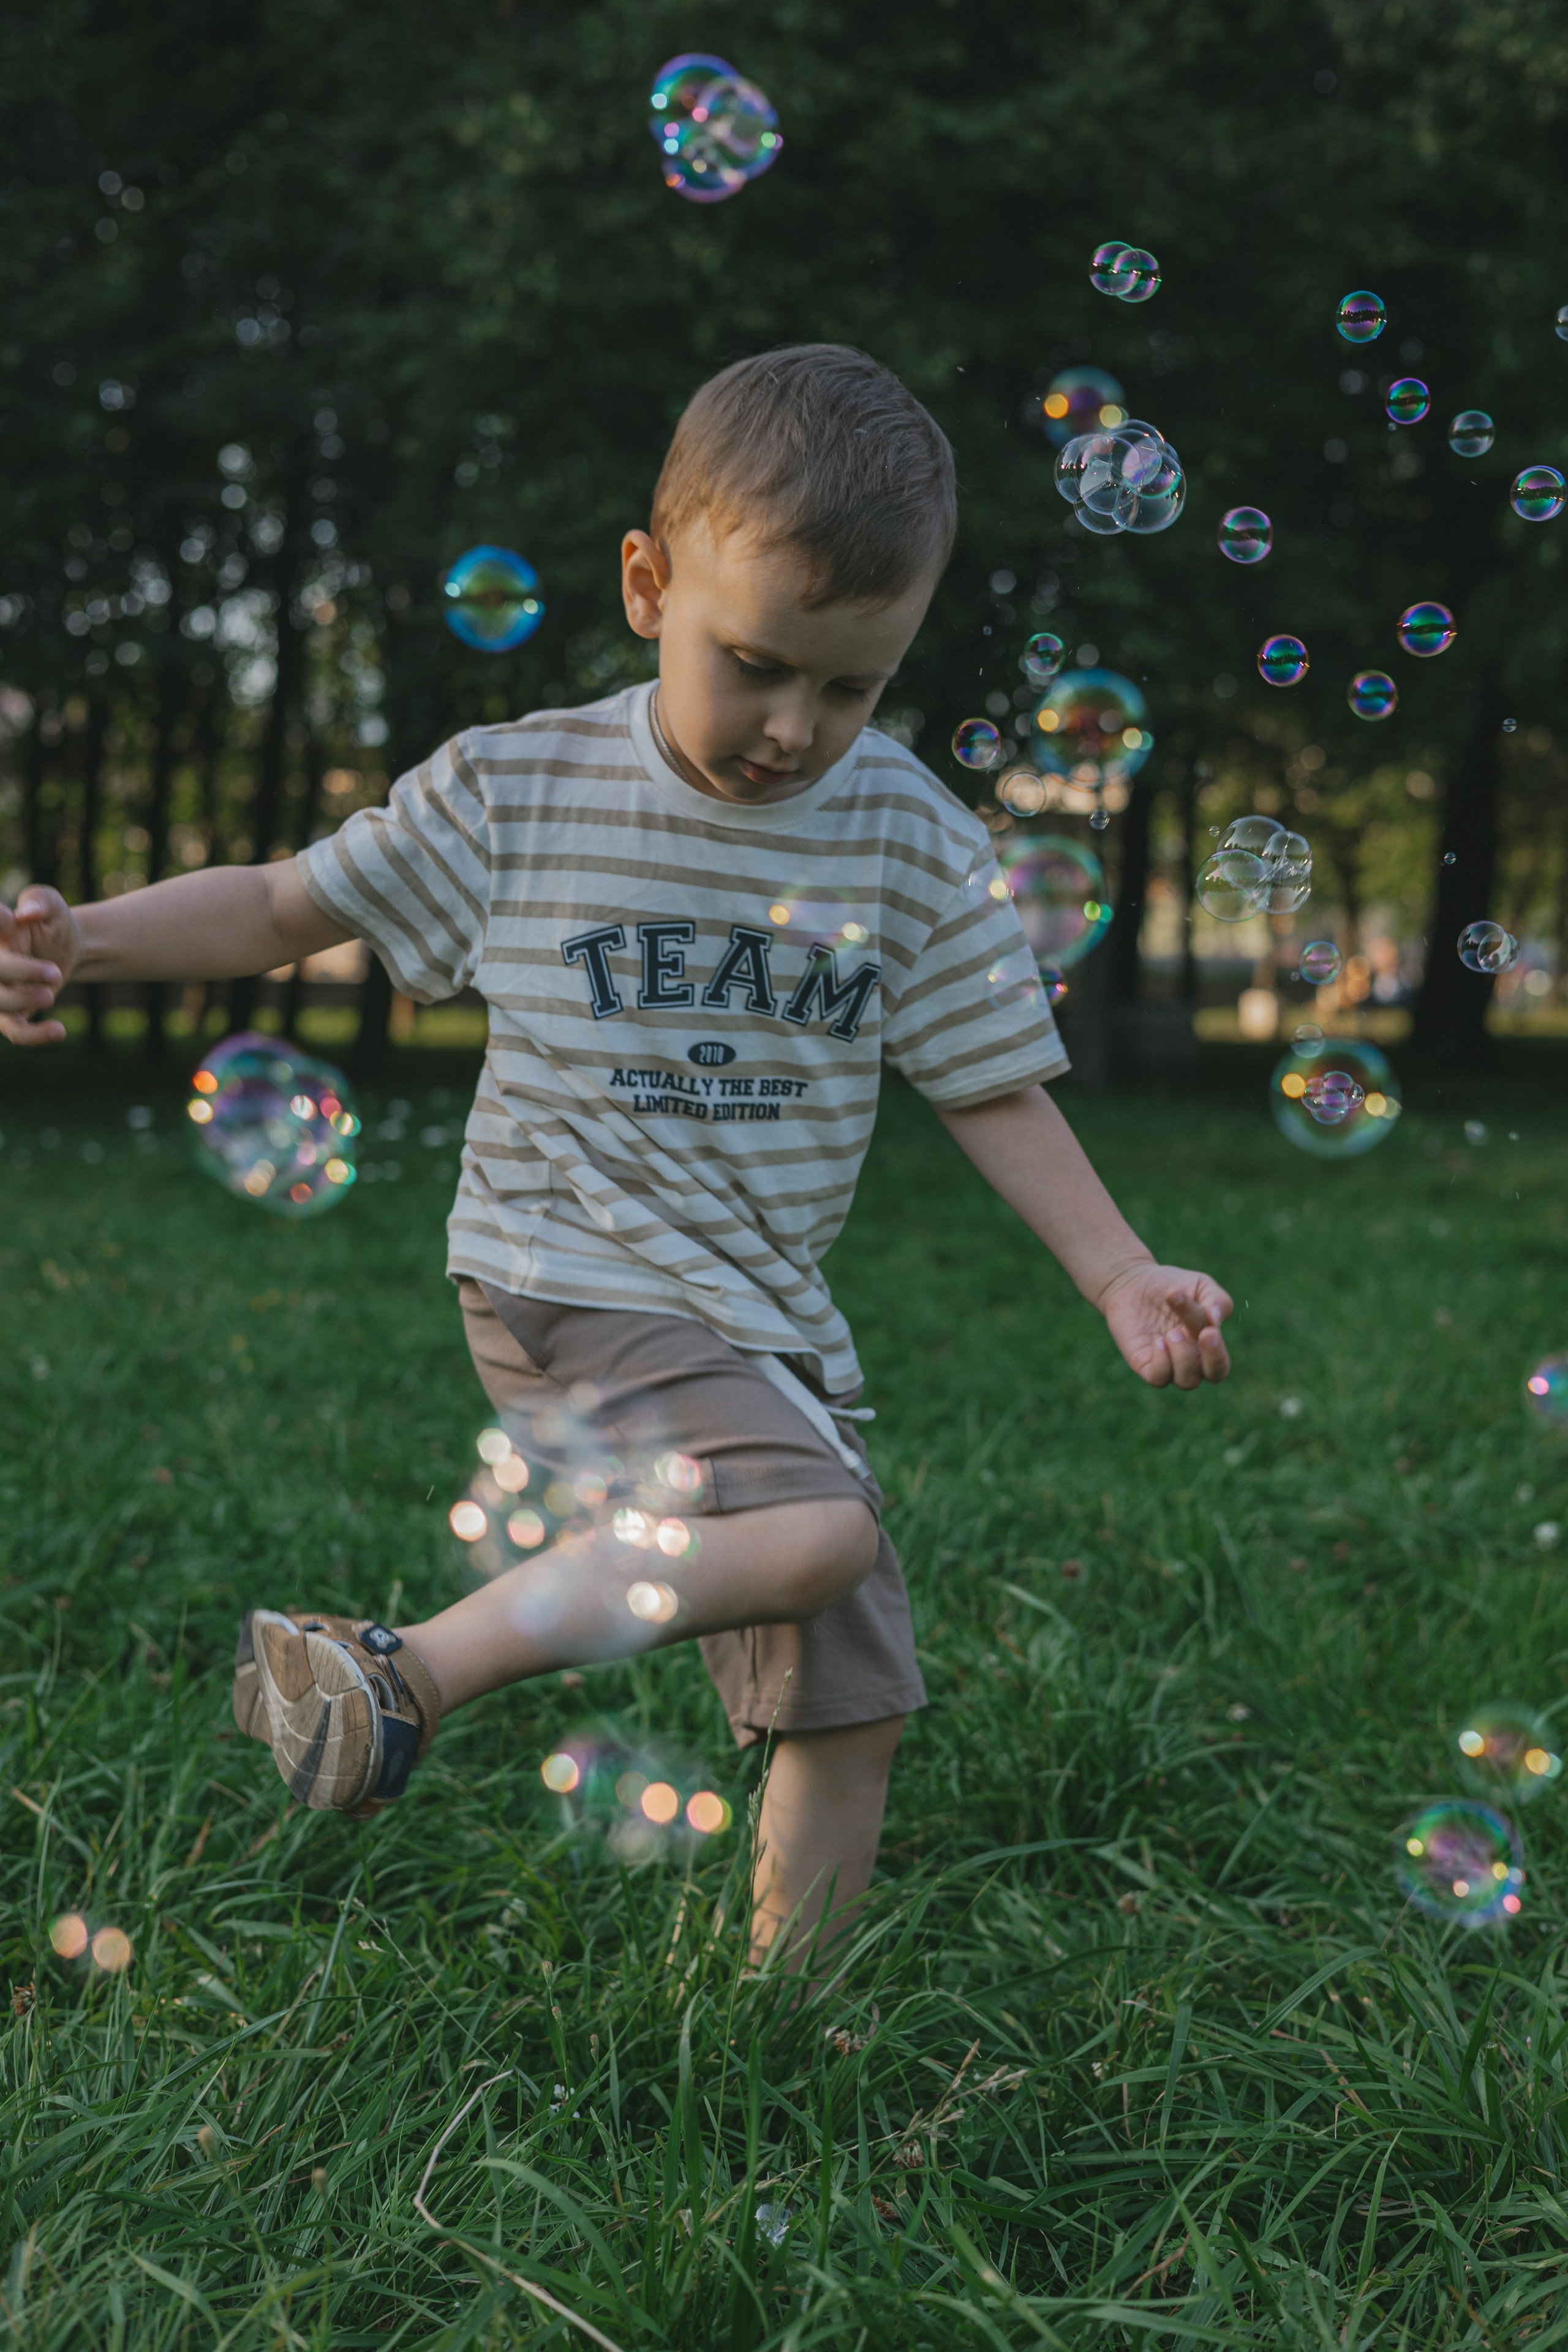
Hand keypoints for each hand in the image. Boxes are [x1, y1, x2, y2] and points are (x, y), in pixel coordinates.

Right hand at [0, 887, 79, 1047]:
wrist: (67, 948)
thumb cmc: (53, 921)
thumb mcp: (52, 904)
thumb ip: (39, 901)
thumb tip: (27, 913)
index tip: (6, 918)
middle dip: (19, 971)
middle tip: (55, 972)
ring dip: (23, 1000)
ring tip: (51, 995)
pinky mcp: (11, 1014)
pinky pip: (15, 1032)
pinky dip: (35, 1035)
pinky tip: (60, 1031)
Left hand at [1098, 1261, 1232, 1389]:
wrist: (1134, 1282)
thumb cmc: (1173, 1286)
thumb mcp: (1200, 1285)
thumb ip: (1216, 1300)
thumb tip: (1215, 1319)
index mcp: (1208, 1344)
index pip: (1221, 1360)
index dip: (1218, 1352)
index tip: (1209, 1329)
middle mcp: (1192, 1359)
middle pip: (1213, 1376)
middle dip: (1213, 1360)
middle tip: (1203, 1334)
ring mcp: (1168, 1363)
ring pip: (1186, 1381)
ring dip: (1183, 1357)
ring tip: (1172, 1333)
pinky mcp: (1144, 1363)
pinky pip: (1158, 1378)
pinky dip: (1162, 1363)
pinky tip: (1158, 1341)